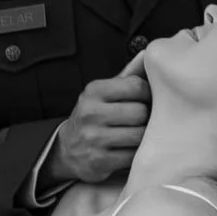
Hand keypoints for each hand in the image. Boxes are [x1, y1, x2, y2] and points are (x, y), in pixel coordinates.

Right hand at [40, 66, 151, 189]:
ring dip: (144, 137)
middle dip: (146, 118)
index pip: (136, 86)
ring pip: (139, 135)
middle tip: (143, 120)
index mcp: (94, 91)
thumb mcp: (104, 92)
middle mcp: (90, 113)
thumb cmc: (94, 116)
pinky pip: (132, 156)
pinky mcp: (99, 161)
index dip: (148, 93)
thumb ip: (127, 75)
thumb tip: (148, 53)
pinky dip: (135, 154)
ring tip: (138, 135)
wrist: (68, 149)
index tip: (146, 100)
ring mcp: (93, 139)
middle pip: (140, 112)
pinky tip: (129, 149)